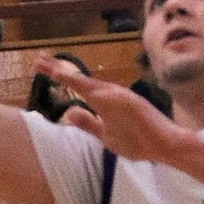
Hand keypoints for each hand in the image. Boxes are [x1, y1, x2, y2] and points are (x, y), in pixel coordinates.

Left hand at [29, 51, 185, 162]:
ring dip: (70, 77)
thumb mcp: (106, 135)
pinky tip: (77, 83)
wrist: (166, 144)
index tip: (41, 66)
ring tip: (50, 68)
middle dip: (57, 71)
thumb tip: (69, 113)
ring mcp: (120, 98)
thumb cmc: (138, 140)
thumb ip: (88, 124)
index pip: (77, 87)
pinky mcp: (131, 102)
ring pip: (89, 85)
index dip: (60, 77)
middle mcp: (110, 96)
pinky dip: (91, 89)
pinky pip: (108, 96)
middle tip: (37, 59)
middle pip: (79, 81)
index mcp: (104, 103)